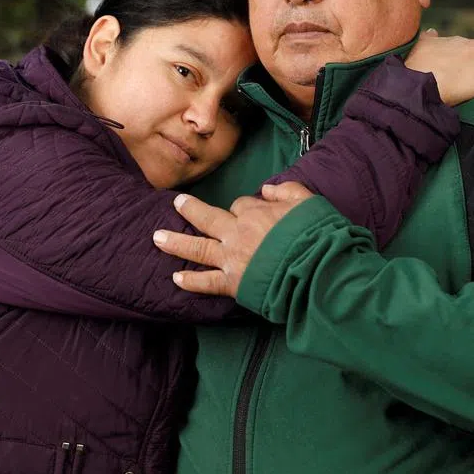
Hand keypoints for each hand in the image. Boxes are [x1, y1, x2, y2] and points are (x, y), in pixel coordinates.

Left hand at [152, 182, 312, 296]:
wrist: (317, 270)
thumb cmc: (316, 235)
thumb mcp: (308, 201)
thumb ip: (287, 191)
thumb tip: (266, 189)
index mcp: (256, 212)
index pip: (241, 205)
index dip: (243, 208)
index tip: (250, 214)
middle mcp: (238, 233)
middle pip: (207, 217)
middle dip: (190, 210)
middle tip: (176, 204)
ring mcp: (232, 258)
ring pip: (197, 247)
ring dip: (176, 243)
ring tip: (157, 238)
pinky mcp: (233, 283)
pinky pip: (207, 282)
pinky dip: (191, 281)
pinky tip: (176, 278)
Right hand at [404, 29, 473, 104]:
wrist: (422, 85)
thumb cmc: (415, 69)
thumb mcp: (418, 47)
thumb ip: (427, 38)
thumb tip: (432, 31)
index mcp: (456, 41)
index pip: (468, 52)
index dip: (464, 65)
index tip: (459, 76)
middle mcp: (473, 45)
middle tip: (467, 86)